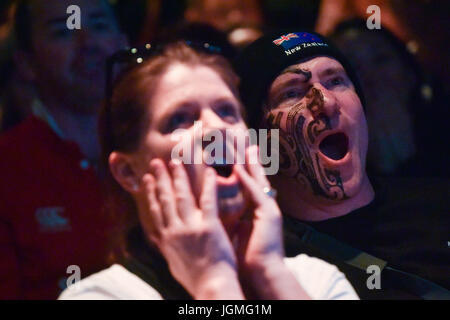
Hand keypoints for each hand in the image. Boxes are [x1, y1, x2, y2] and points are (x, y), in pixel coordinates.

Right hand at [138, 159, 243, 298]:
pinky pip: (207, 200)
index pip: (155, 211)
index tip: (146, 179)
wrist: (212, 286)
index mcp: (166, 239)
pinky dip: (208, 184)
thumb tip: (165, 240)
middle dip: (160, 178)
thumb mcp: (174, 263)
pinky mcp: (208, 227)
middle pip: (165, 199)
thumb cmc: (196, 278)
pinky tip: (209, 171)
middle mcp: (174, 231)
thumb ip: (169, 247)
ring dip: (177, 176)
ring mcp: (190, 227)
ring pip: (181, 196)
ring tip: (175, 161)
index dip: (150, 193)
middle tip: (156, 162)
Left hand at [234, 145, 283, 268]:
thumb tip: (228, 218)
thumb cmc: (249, 260)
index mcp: (261, 215)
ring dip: (251, 165)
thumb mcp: (241, 236)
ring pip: (260, 182)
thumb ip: (237, 223)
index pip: (253, 189)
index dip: (247, 175)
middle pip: (259, 181)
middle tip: (249, 146)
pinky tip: (239, 167)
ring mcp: (271, 210)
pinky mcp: (270, 214)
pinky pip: (256, 192)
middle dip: (253, 164)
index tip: (241, 160)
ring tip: (245, 148)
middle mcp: (268, 209)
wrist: (263, 274)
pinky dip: (248, 180)